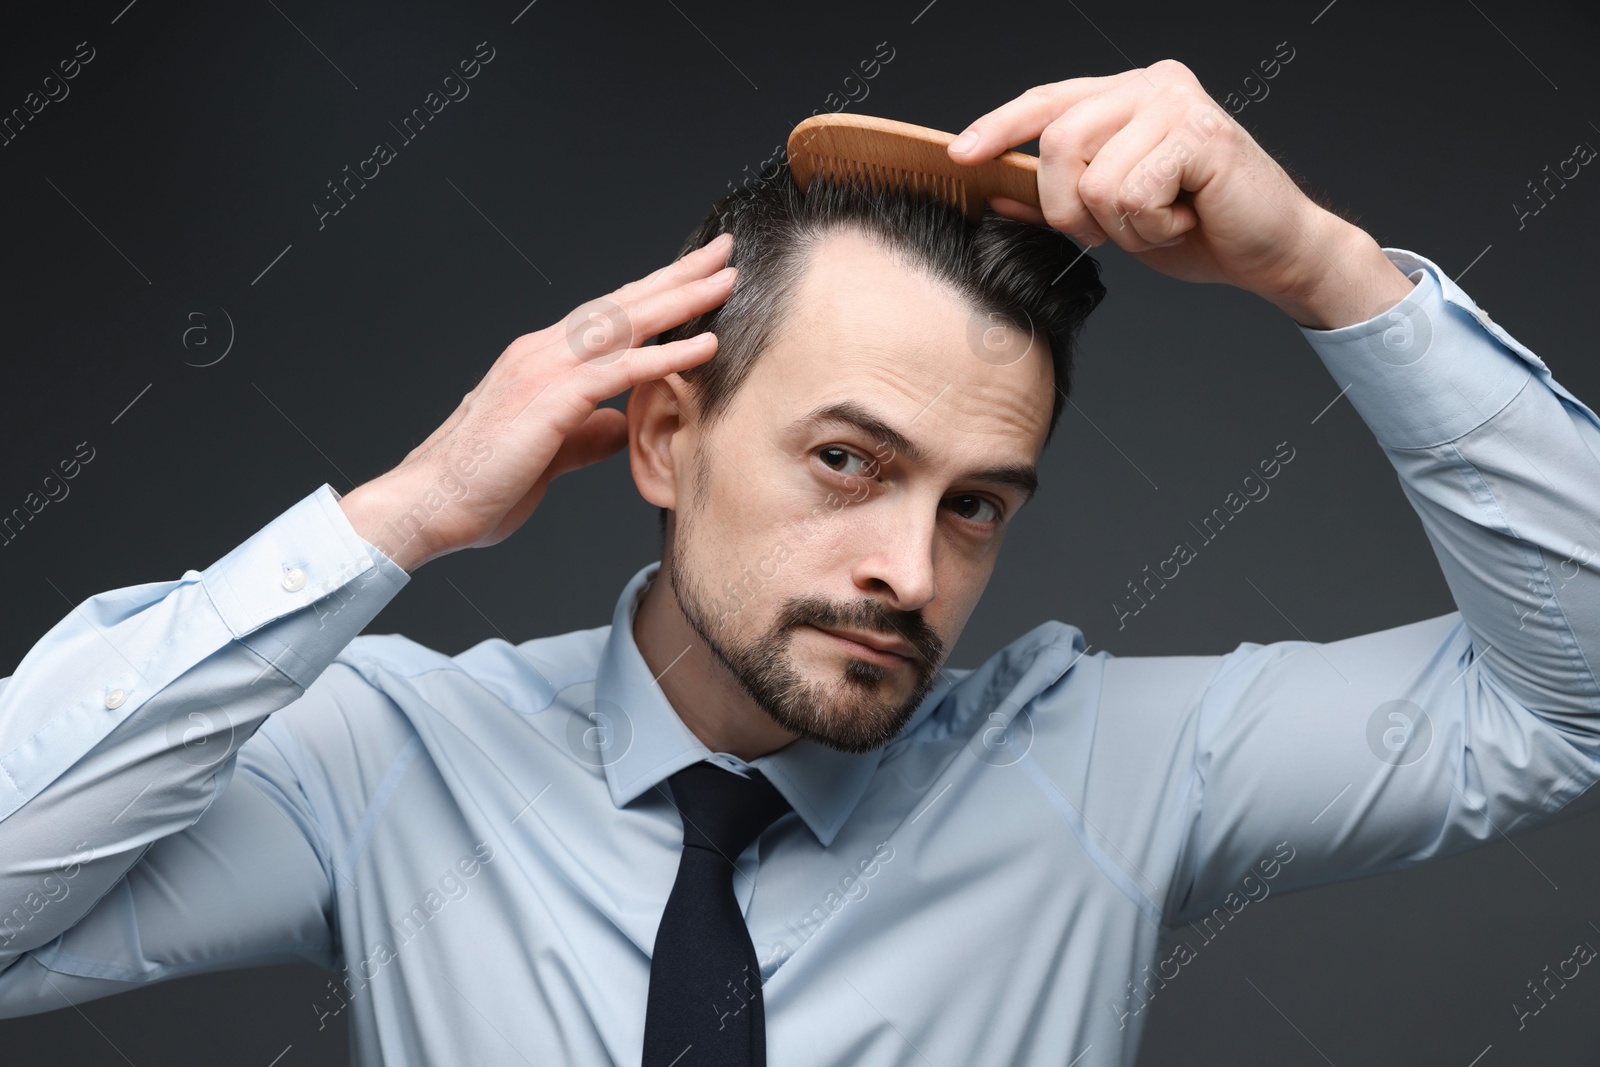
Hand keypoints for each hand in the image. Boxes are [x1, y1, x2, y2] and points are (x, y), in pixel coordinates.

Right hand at [338, 233, 736, 571]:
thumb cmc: (482, 485)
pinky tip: (705, 346)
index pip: (609, 316)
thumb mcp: (549, 453)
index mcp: (541, 359)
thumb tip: (619, 426)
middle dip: (677, 276)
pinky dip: (666, 355)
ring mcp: (545, 369)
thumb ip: (588, 434)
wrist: (428, 504)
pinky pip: (621, 369)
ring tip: (726, 280)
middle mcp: (543, 351)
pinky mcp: (551, 398)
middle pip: (623, 303)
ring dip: (680, 300)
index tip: (697, 275)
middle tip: (722, 251)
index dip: (655, 293)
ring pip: (626, 323)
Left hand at [948, 59, 1411, 324]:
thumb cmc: (1202, 230)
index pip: (1047, 101)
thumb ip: (1059, 198)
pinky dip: (1151, 227)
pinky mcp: (1199, 134)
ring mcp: (1176, 103)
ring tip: (1163, 220)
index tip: (961, 155)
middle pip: (1057, 142)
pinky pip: (1131, 194)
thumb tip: (997, 196)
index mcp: (1128, 94)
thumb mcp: (1113, 217)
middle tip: (1113, 232)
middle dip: (1068, 208)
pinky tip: (1186, 218)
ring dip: (1120, 225)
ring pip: (1093, 178)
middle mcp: (1151, 85)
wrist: (1275, 252)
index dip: (1000, 128)